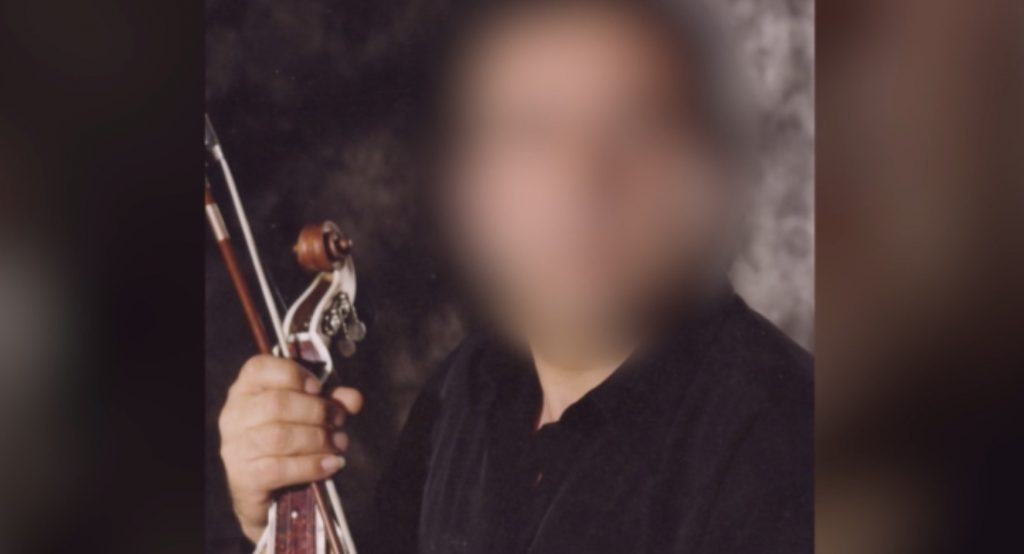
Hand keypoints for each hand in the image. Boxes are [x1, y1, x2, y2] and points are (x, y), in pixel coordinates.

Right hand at [218, 355, 363, 543]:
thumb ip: (331, 401)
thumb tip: (353, 398)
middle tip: (339, 421)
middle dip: (317, 411)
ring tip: (339, 444)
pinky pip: (280, 468)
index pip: (260, 368)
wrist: (267, 492)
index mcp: (246, 389)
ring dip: (318, 439)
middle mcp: (234, 415)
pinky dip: (311, 465)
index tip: (318, 388)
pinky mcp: (243, 477)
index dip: (293, 374)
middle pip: (277, 403)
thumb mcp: (311, 414)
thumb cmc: (288, 442)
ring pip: (279, 436)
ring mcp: (235, 447)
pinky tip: (331, 464)